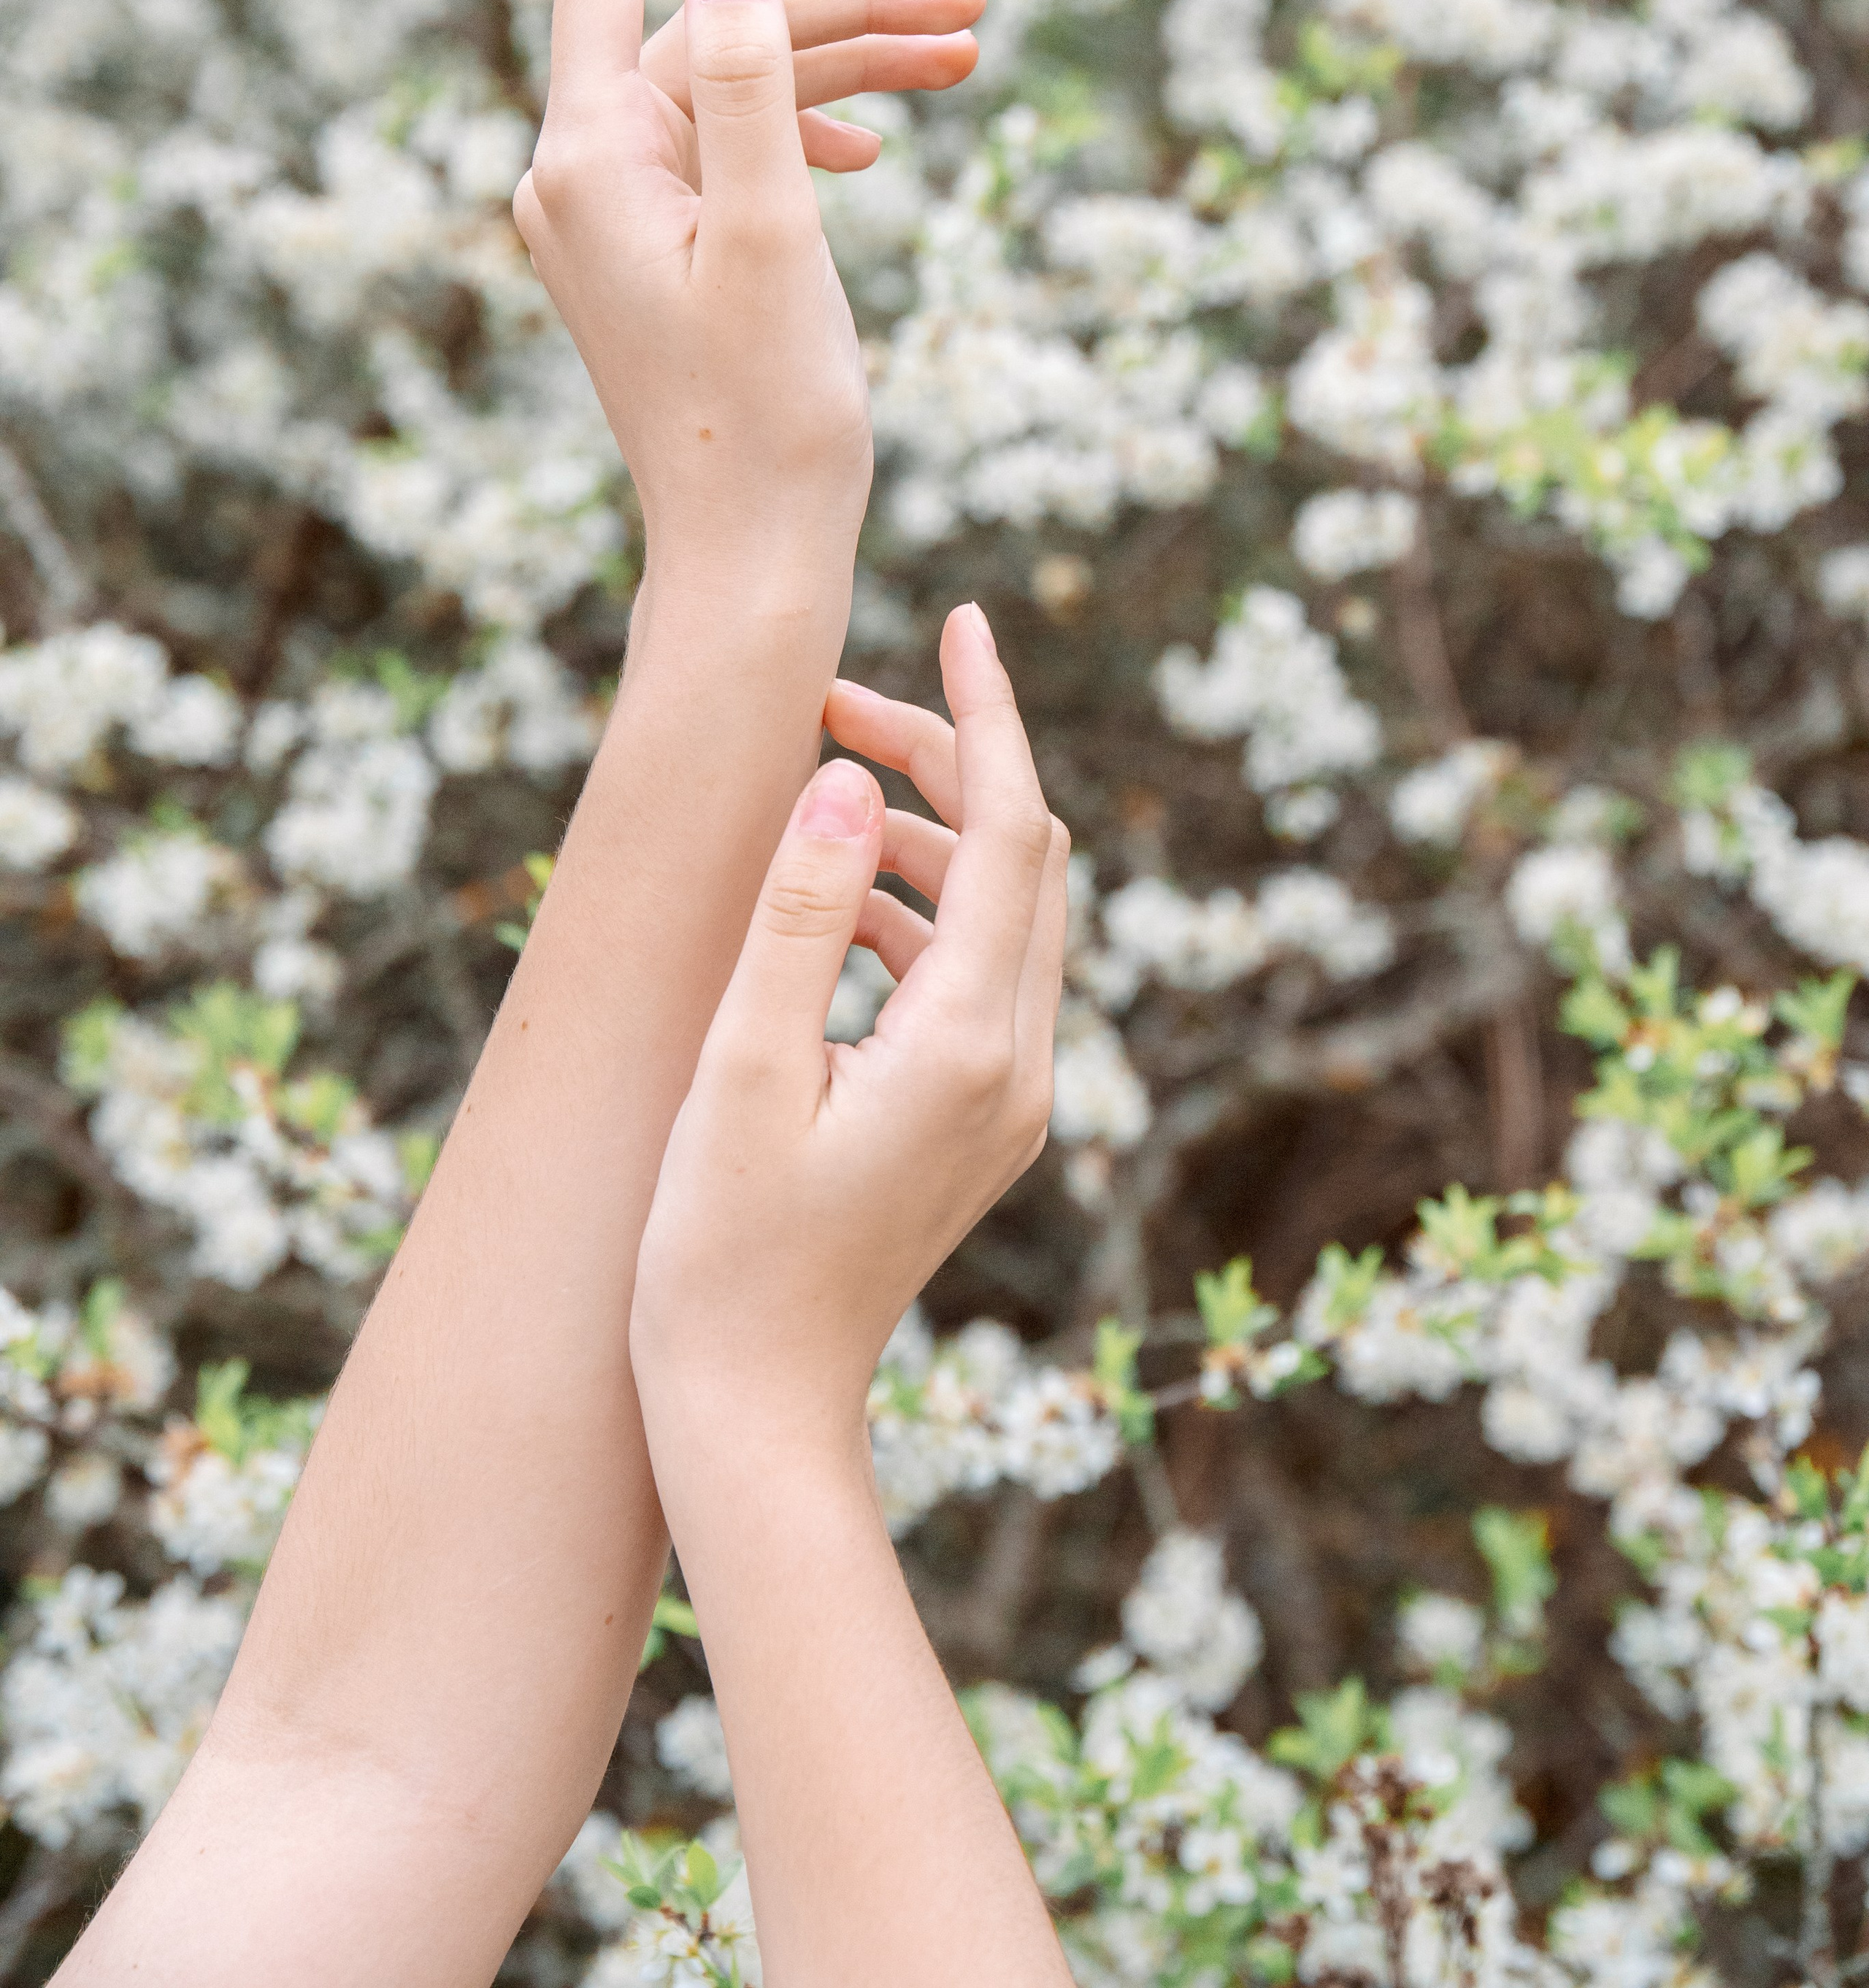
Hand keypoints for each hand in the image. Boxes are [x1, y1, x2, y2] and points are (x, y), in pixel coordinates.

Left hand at [513, 0, 983, 575]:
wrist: (756, 553)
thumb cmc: (771, 416)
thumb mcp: (775, 235)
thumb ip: (752, 84)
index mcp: (588, 157)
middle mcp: (581, 171)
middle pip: (712, 29)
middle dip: (839, 4)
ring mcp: (614, 210)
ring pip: (735, 87)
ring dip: (844, 64)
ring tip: (970, 54)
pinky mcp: (655, 246)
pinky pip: (732, 148)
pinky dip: (809, 130)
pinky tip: (882, 146)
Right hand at [631, 604, 1068, 1449]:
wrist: (752, 1412)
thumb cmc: (720, 1251)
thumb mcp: (741, 1064)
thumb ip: (799, 913)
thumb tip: (849, 780)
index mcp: (971, 1042)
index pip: (1010, 829)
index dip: (989, 712)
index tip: (962, 616)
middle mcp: (1019, 1064)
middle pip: (1023, 859)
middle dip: (950, 763)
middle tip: (835, 709)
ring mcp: (1008, 1100)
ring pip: (1003, 916)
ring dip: (926, 838)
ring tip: (818, 797)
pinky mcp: (977, 1123)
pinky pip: (975, 977)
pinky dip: (917, 916)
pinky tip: (830, 911)